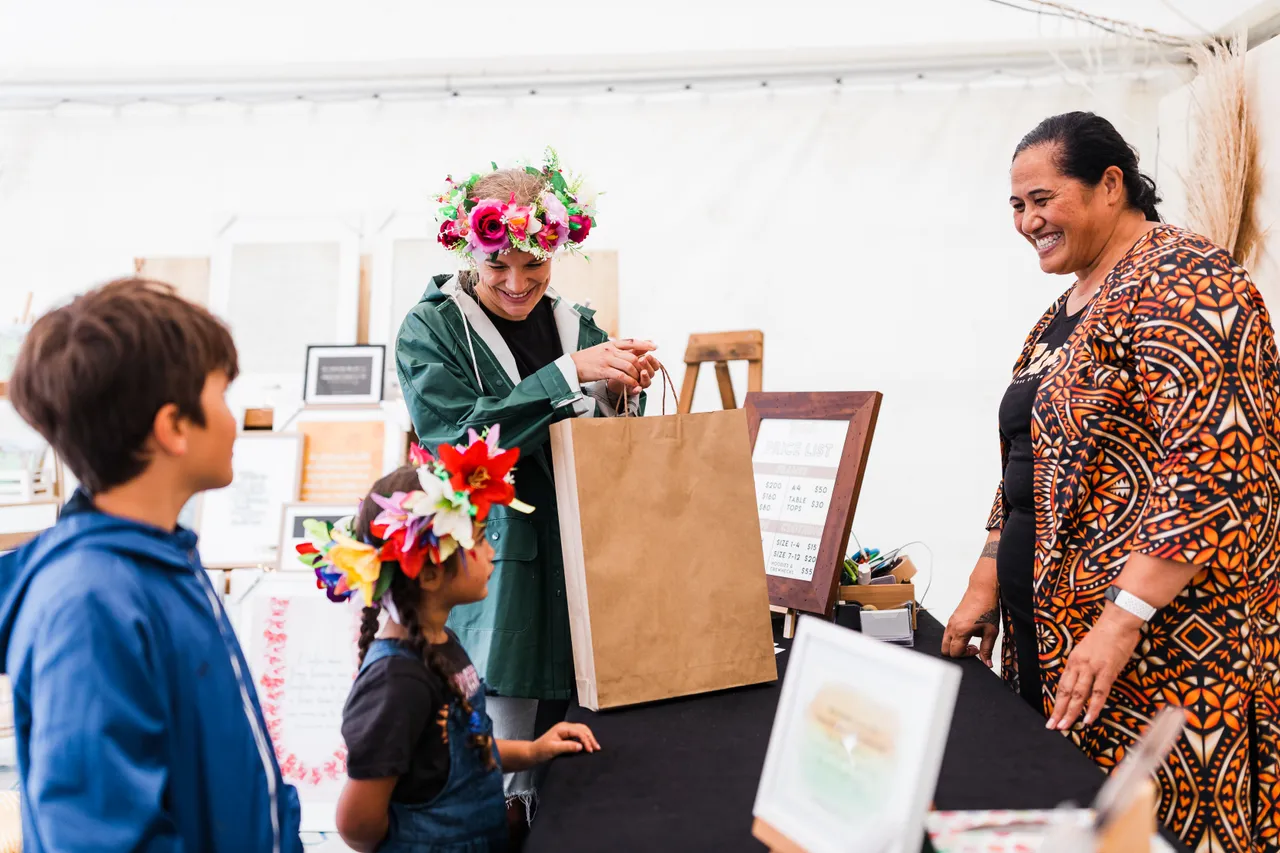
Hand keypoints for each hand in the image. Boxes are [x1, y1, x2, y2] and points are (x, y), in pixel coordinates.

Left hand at [532, 722, 600, 762]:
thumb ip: (567, 747)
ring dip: (589, 738)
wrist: (533, 753)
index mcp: (563, 728)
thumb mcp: (553, 749)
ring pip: (582, 731)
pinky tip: (588, 746)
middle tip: (597, 748)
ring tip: (595, 747)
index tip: (590, 751)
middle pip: (583, 729)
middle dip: (590, 738)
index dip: (586, 741)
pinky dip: (585, 740)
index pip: (579, 732)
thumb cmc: (541, 750)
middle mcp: (566, 727)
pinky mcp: (566, 736)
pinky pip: (579, 735)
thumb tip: (581, 746)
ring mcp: (566, 731)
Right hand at [572, 340, 653, 390]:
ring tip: (639, 380)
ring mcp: (607, 360)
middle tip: (645, 372)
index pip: (631, 341)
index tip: (655, 347)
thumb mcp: (605, 349)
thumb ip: (619, 349)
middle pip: (633, 356)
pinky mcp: (603, 371)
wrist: (572, 365)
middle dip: (642, 365)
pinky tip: (633, 384)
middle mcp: (610, 350)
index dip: (645, 343)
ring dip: (637, 374)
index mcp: (611, 344)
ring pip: (629, 366)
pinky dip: (629, 381)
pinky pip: (621, 376)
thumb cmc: (590, 358)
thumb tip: (636, 346)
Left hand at [610, 349, 659, 397]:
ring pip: (647, 382)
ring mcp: (640, 383)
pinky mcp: (632, 390)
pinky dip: (637, 390)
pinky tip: (637, 388)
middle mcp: (646, 375)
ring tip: (642, 372)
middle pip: (652, 372)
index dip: (653, 360)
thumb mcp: (629, 353)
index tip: (647, 355)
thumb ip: (638, 348)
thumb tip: (650, 340)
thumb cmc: (623, 361)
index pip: (655, 364)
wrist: (611, 372)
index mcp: (648, 366)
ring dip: (646, 377)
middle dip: (647, 366)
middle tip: (642, 360)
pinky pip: (636, 391)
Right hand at [940, 585, 999, 666]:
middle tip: (971, 648)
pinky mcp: (952, 619)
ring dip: (956, 645)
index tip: (976, 650)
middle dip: (957, 653)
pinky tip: (969, 633)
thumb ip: (987, 649)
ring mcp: (950, 622)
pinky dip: (955, 638)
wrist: (982, 590)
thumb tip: (987, 662)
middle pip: (945, 650)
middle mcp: (952, 627)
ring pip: (945, 641)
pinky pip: (948, 633)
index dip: (966, 656)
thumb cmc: (987, 607)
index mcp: (960, 631)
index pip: (954, 653)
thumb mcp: (991, 631)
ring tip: (971, 640)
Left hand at [1046, 606, 1141, 730]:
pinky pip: (1099, 692)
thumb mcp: (1088, 650)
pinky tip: (1088, 719)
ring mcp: (1092, 668)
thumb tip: (1083, 681)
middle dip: (1059, 711)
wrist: (1118, 621)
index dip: (1057, 702)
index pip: (1062, 685)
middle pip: (1067, 692)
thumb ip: (1084, 666)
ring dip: (1072, 712)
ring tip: (1066, 727)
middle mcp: (1079, 665)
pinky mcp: (1107, 670)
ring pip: (1079, 695)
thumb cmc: (1106, 635)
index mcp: (1074, 660)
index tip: (1053, 716)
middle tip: (1053, 726)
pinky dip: (1093, 707)